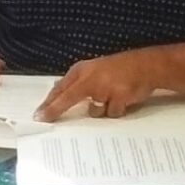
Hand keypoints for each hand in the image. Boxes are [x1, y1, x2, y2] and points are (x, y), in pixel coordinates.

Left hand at [34, 49, 166, 120]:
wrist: (146, 65)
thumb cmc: (119, 69)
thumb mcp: (94, 69)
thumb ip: (76, 80)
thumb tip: (55, 88)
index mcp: (82, 70)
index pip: (60, 88)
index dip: (48, 103)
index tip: (39, 115)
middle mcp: (90, 78)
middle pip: (67, 98)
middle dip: (54, 110)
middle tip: (44, 119)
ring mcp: (104, 88)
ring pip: (93, 111)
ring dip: (100, 110)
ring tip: (112, 98)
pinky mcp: (118, 97)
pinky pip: (111, 113)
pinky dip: (116, 110)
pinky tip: (122, 100)